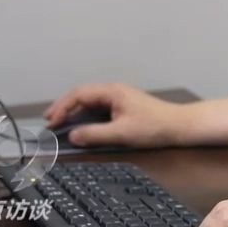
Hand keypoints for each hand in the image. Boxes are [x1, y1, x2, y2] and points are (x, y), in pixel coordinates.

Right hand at [43, 83, 181, 147]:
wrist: (179, 126)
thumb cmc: (153, 127)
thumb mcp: (122, 133)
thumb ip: (95, 134)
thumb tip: (73, 135)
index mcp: (112, 92)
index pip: (79, 94)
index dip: (62, 106)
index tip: (51, 121)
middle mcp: (114, 91)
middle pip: (82, 94)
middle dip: (64, 106)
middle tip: (49, 120)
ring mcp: (119, 98)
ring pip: (90, 101)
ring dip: (74, 110)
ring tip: (59, 122)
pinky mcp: (123, 107)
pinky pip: (98, 107)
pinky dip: (85, 115)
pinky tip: (80, 124)